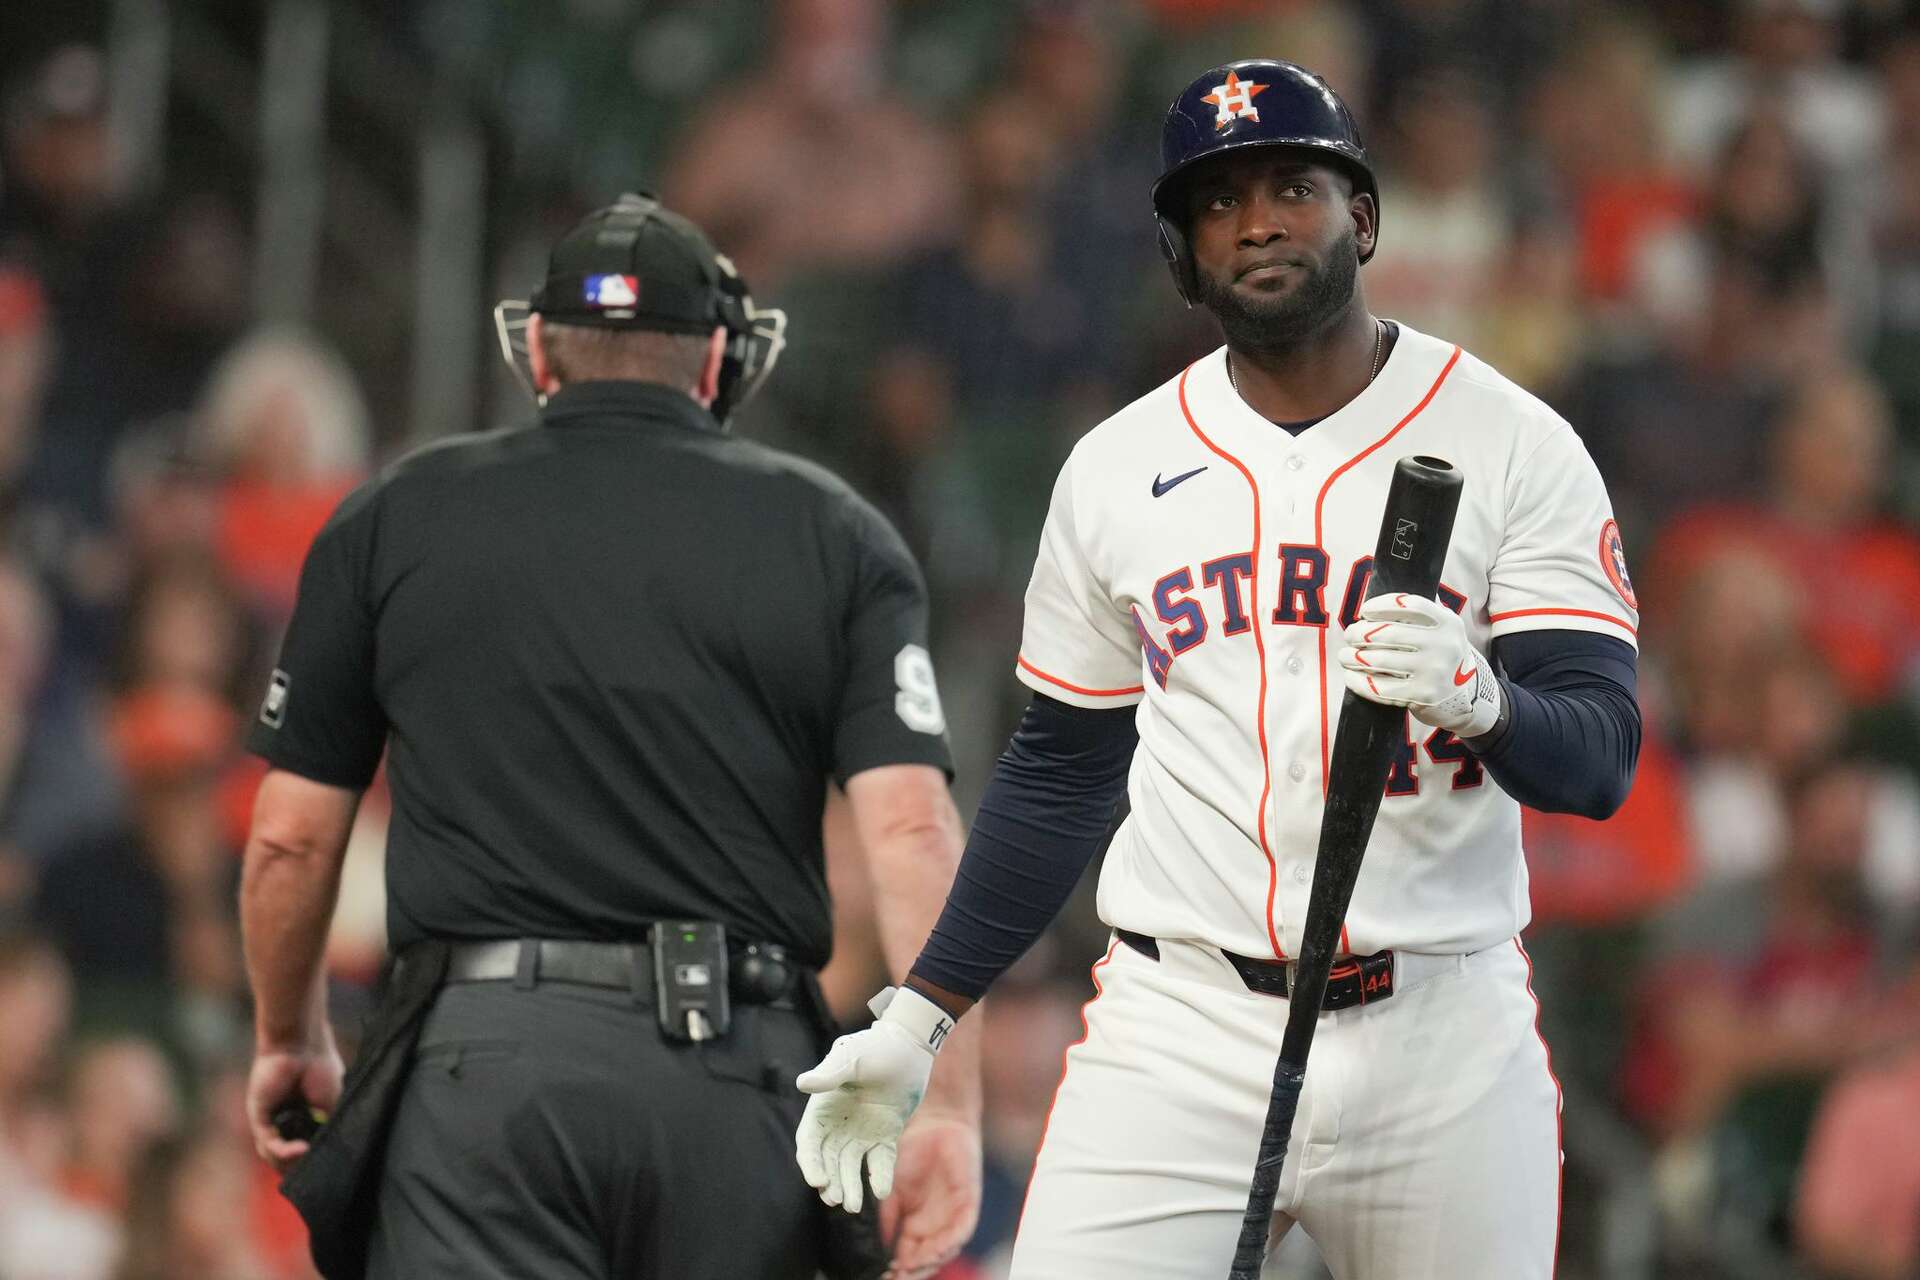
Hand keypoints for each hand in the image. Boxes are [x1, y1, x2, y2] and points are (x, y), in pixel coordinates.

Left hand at [247, 1041, 342, 1172]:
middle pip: (284, 1159)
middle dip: (298, 1168)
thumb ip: (324, 1131)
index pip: (300, 1151)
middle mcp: (283, 1122)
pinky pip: (267, 1142)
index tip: (325, 1170)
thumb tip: (321, 1156)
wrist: (303, 1044)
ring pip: (272, 1156)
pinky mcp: (258, 1116)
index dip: (310, 1163)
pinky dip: (282, 1150)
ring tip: (308, 1158)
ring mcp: (270, 1121)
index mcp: (302, 1118)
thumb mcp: (332, 1106)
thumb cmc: (321, 1067)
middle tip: (316, 1171)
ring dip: (290, 1163)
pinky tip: (300, 1149)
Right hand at [795, 986, 952, 1213]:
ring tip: (853, 1207)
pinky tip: (880, 1191)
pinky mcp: (886, 1136)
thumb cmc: (876, 1046)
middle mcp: (839, 1124)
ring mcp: (862, 1132)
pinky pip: (880, 1162)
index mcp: (823, 1107)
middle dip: (831, 1181)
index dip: (811, 1163)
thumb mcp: (852, 1057)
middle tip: (836, 1200)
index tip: (817, 1181)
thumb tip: (802, 1084)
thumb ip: (830, 1074)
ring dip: (850, 1186)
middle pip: (829, 1161)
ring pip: (851, 1166)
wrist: (910, 1045)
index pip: (810, 1142)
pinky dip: (879, 1177)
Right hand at [879, 1111, 981, 1279]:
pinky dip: (949, 1243)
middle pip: (926, 1260)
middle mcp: (934, 1226)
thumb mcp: (889, 1188)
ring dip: (929, 1262)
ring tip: (911, 1268)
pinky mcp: (968, 1204)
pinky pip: (962, 1231)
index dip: (896, 1269)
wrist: (933, 1122)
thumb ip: (885, 1217)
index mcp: (914, 1225)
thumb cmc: (910, 1152)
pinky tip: (936, 1251)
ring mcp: (952, 1217)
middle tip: (897, 1277)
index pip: (906, 1257)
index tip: (883, 1275)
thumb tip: (877, 1247)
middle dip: (913, 1272)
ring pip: (944, 1251)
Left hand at [1338, 593, 1500, 736]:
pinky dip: (1359, 681)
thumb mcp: (1443, 629)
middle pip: (1388, 633)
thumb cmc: (1440, 655)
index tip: (1364, 611)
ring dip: (1353, 656)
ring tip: (1345, 655)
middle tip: (1349, 634)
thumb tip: (1381, 601)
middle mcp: (1443, 645)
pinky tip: (1351, 676)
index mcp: (1448, 623)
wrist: (1463, 695)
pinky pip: (1379, 687)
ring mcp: (1433, 672)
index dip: (1381, 605)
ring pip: (1379, 660)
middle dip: (1359, 633)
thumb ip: (1421, 611)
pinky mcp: (1421, 695)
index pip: (1409, 604)